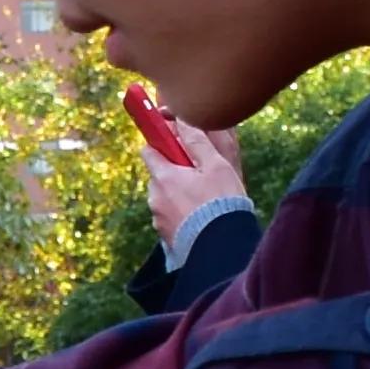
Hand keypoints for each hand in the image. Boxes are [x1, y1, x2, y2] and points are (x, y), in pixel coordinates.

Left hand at [129, 93, 244, 254]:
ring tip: (205, 200)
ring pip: (165, 197)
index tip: (174, 142)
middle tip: (201, 175)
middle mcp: (155, 197)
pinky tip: (201, 217)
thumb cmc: (221, 203)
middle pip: (159, 175)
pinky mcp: (165, 235)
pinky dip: (182, 213)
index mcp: (163, 176)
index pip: (149, 150)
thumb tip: (182, 121)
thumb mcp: (216, 166)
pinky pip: (171, 216)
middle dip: (175, 172)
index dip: (161, 143)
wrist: (220, 247)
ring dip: (179, 194)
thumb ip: (197, 142)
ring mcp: (158, 218)